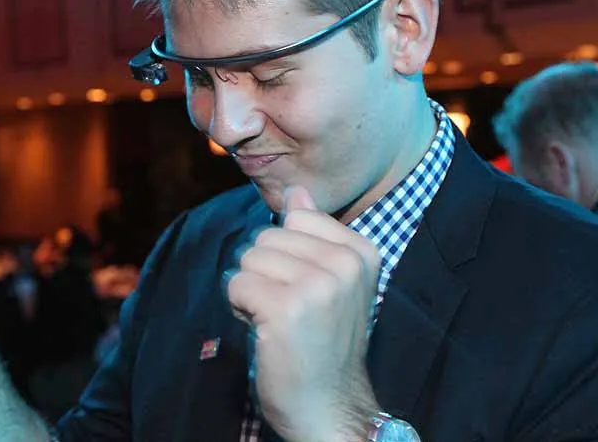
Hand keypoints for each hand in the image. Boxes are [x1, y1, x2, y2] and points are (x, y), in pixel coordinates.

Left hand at [226, 186, 381, 441]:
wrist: (329, 406)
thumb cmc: (324, 344)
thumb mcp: (331, 281)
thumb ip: (314, 233)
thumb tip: (297, 190)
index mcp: (362, 253)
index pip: (295, 220)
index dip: (285, 254)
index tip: (302, 289)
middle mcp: (344, 265)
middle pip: (267, 237)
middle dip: (263, 273)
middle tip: (286, 311)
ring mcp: (317, 286)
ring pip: (248, 258)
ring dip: (250, 290)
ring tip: (275, 320)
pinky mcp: (286, 308)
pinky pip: (235, 283)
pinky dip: (238, 307)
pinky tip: (263, 330)